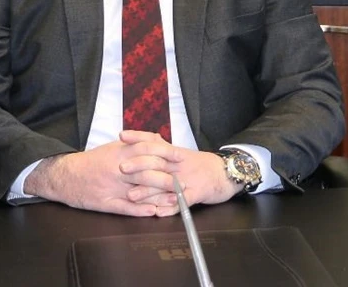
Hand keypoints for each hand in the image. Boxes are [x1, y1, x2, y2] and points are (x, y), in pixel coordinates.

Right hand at [23, 138, 180, 216]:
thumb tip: (158, 141)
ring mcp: (112, 187)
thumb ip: (135, 144)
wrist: (66, 176)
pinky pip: (126, 208)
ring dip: (160, 196)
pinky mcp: (106, 203)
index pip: (147, 150)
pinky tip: (153, 212)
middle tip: (184, 182)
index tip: (180, 158)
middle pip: (147, 171)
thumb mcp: (113, 147)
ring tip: (176, 200)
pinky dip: (141, 210)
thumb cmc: (93, 161)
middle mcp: (117, 169)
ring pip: (140, 191)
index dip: (166, 154)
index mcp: (119, 153)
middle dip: (168, 177)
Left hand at [118, 131, 239, 210]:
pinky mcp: (198, 192)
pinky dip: (171, 207)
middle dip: (138, 164)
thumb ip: (163, 150)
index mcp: (174, 153)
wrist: (226, 173)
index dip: (138, 137)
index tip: (121, 135)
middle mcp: (179, 164)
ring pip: (166, 184)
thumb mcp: (181, 155)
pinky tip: (158, 212)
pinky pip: (183, 201)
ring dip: (148, 191)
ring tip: (131, 195)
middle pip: (158, 161)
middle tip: (121, 167)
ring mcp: (188, 178)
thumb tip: (144, 142)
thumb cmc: (200, 165)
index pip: (155, 141)